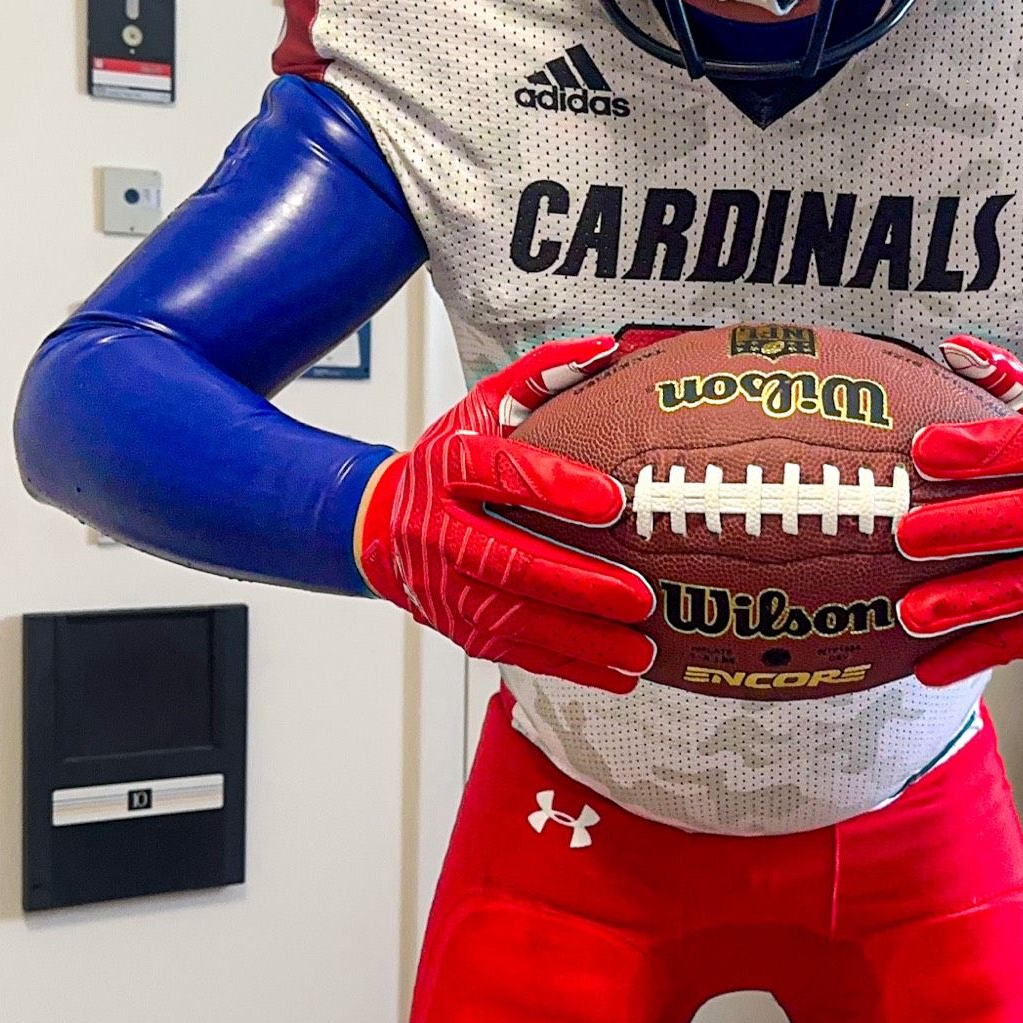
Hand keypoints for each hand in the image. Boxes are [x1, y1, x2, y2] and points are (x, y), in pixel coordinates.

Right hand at [355, 335, 656, 692]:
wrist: (381, 524)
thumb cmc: (449, 460)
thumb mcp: (484, 405)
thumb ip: (542, 375)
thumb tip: (606, 350)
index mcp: (449, 468)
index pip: (500, 474)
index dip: (554, 488)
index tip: (611, 500)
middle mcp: (438, 530)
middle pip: (508, 561)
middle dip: (575, 583)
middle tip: (637, 595)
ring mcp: (446, 587)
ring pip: (514, 620)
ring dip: (581, 640)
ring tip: (640, 646)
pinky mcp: (459, 628)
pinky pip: (516, 653)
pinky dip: (569, 666)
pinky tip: (618, 672)